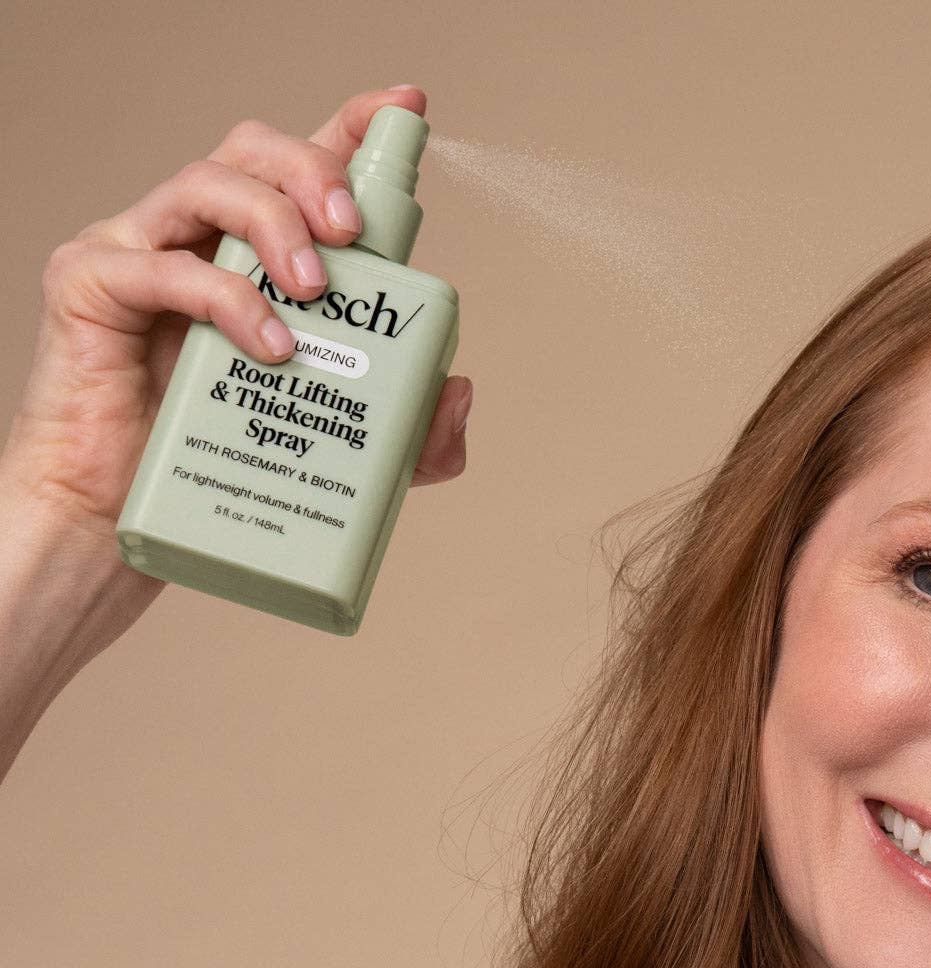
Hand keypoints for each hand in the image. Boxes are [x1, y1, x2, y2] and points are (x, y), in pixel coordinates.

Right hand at [1, 84, 471, 635]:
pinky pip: (159, 265)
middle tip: (354, 234)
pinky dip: (225, 297)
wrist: (119, 519)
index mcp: (253, 254)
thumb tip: (459, 391)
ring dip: (274, 224)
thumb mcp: (342, 450)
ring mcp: (140, 252)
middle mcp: (198, 236)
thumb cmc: (223, 462)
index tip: (406, 107)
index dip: (353, 127)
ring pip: (206, 184)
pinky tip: (269, 343)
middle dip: (316, 173)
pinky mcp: (92, 285)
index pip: (301, 166)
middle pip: (254, 151)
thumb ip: (407, 430)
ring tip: (315, 292)